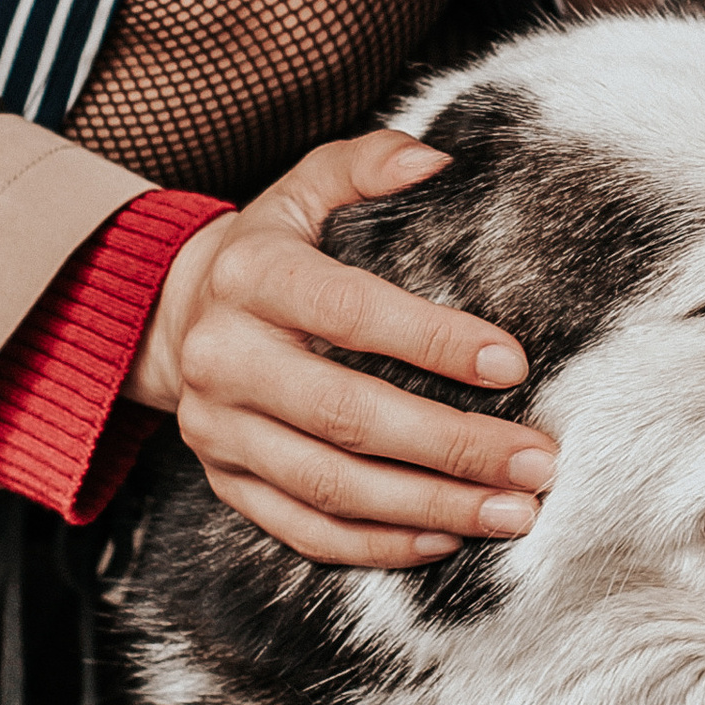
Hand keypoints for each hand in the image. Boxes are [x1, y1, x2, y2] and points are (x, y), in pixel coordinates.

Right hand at [129, 128, 556, 569]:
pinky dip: (377, 546)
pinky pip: (304, 529)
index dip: (432, 340)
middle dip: (451, 446)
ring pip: (330, 485)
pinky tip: (446, 540)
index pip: (348, 311)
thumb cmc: (267, 251)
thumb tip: (434, 158)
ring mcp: (221, 430)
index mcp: (253, 276)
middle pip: (346, 414)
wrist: (170, 319)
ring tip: (511, 512)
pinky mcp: (225, 482)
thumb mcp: (302, 190)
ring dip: (429, 507)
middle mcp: (227, 357)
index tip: (512, 366)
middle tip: (535, 463)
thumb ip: (364, 166)